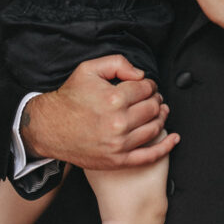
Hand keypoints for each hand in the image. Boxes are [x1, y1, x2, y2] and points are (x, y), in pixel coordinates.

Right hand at [21, 54, 178, 168]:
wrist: (50, 127)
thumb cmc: (69, 98)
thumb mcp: (89, 69)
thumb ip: (118, 63)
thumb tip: (141, 74)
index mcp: (113, 98)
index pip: (146, 88)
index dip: (149, 84)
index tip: (145, 86)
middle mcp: (118, 122)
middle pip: (153, 107)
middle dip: (156, 99)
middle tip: (151, 97)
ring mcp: (119, 144)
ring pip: (154, 128)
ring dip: (160, 117)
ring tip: (157, 111)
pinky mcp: (118, 160)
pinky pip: (149, 155)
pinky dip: (165, 147)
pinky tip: (173, 139)